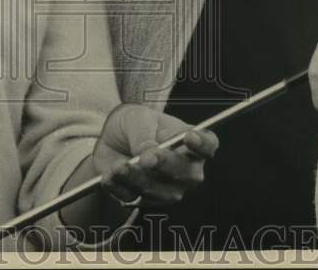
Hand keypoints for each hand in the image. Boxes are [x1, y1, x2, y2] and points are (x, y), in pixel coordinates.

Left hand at [93, 104, 218, 206]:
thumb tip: (147, 151)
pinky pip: (133, 198)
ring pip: (159, 191)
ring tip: (119, 166)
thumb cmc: (134, 124)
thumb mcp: (136, 117)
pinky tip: (109, 174)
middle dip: (166, 164)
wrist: (112, 140)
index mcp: (192, 143)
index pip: (208, 145)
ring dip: (138, 178)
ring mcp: (167, 189)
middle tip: (148, 157)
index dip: (203, 144)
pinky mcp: (144, 200)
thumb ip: (144, 132)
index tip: (189, 137)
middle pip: (187, 173)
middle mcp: (186, 170)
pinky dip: (119, 187)